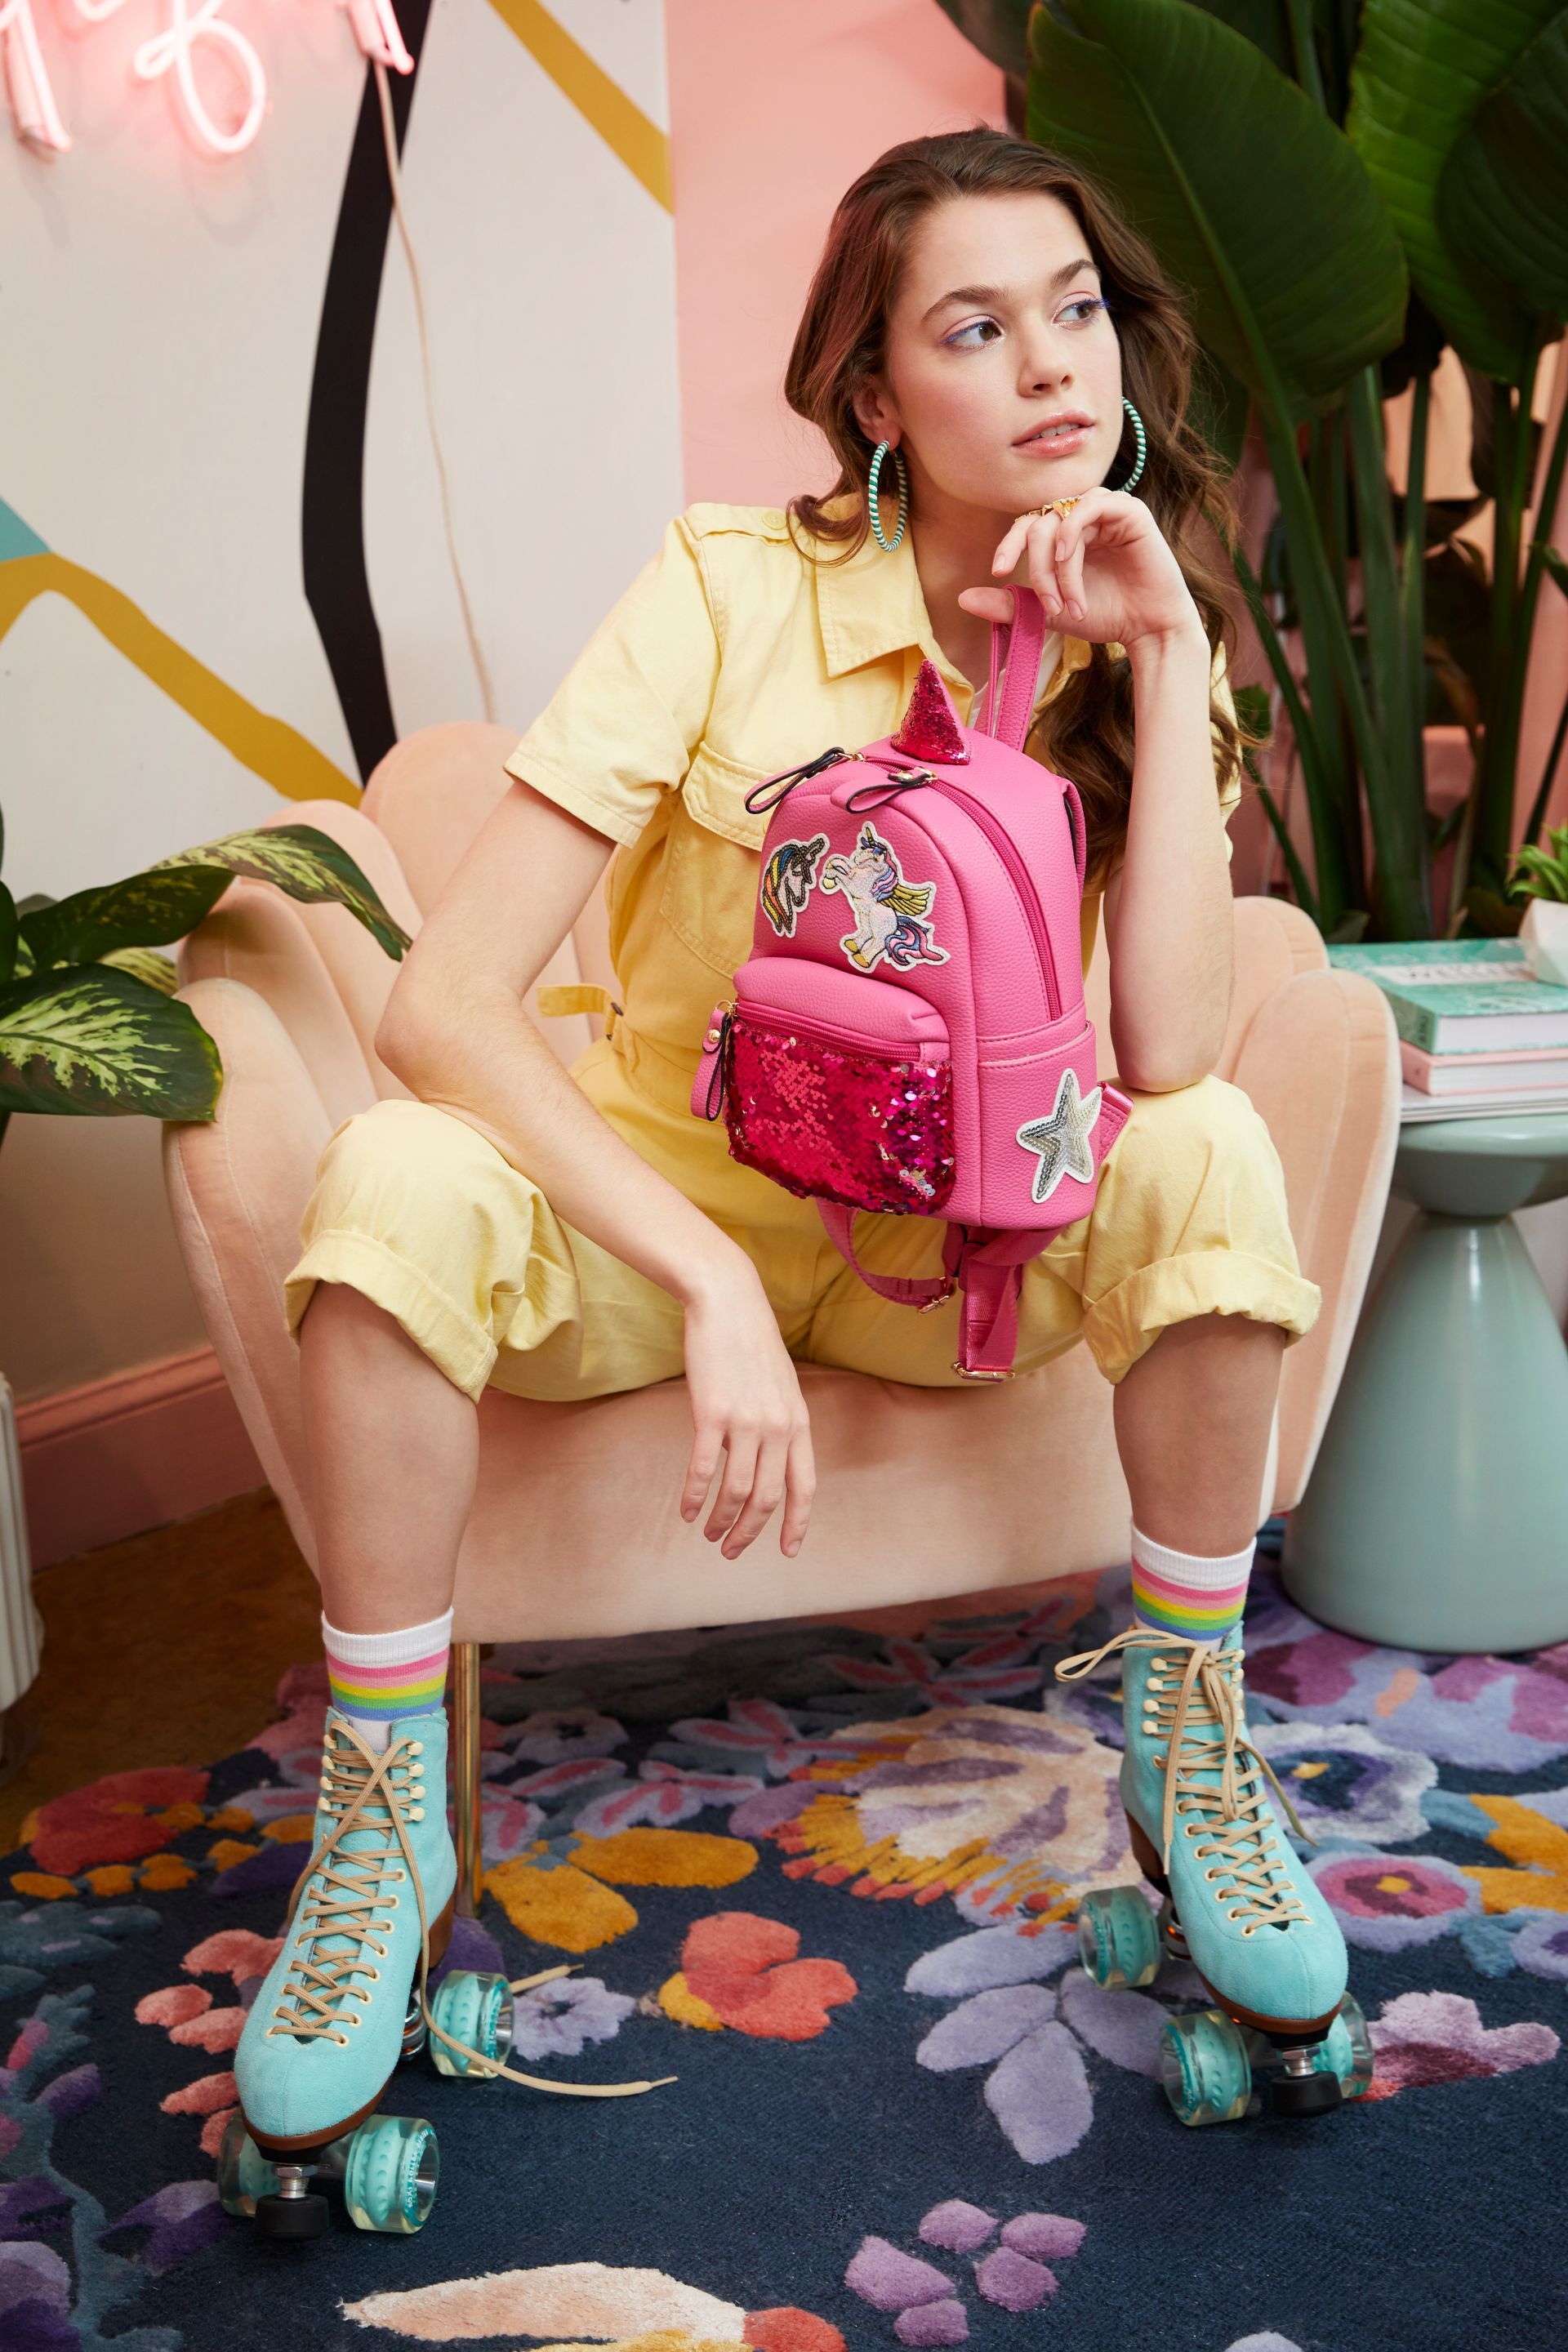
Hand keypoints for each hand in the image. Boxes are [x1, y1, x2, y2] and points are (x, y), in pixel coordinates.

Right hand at [679, 1262, 814, 1558]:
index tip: (787, 1551)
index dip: (797, 1524)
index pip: (804, 1487)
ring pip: (736, 1492)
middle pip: (767, 1499)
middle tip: (730, 1551)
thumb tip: (761, 1460)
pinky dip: (695, 1497)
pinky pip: (704, 1470)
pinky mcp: (712, 1413)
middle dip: (749, 1533)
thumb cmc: (749, 1342)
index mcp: (799, 1422)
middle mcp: (778, 1427)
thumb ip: (777, 1424)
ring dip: (721, 1521)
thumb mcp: (779, 1385)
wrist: (727, 1301)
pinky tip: (685, 1511)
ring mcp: (747, 1422)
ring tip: (707, 1534)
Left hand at [957, 487, 1202, 655]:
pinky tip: (1070, 560)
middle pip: (1040, 523)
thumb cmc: (1103, 617)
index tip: (999, 571)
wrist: (1148, 630)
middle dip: (1037, 569)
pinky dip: (1073, 532)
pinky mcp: (1130, 510)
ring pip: (1061, 519)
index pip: (1027, 525)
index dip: (1008, 544)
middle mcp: (1083, 517)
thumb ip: (1010, 604)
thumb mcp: (1047, 612)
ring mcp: (1107, 510)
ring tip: (1068, 603)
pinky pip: (1090, 505)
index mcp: (1064, 533)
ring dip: (1057, 565)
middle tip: (1049, 606)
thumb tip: (962, 598)